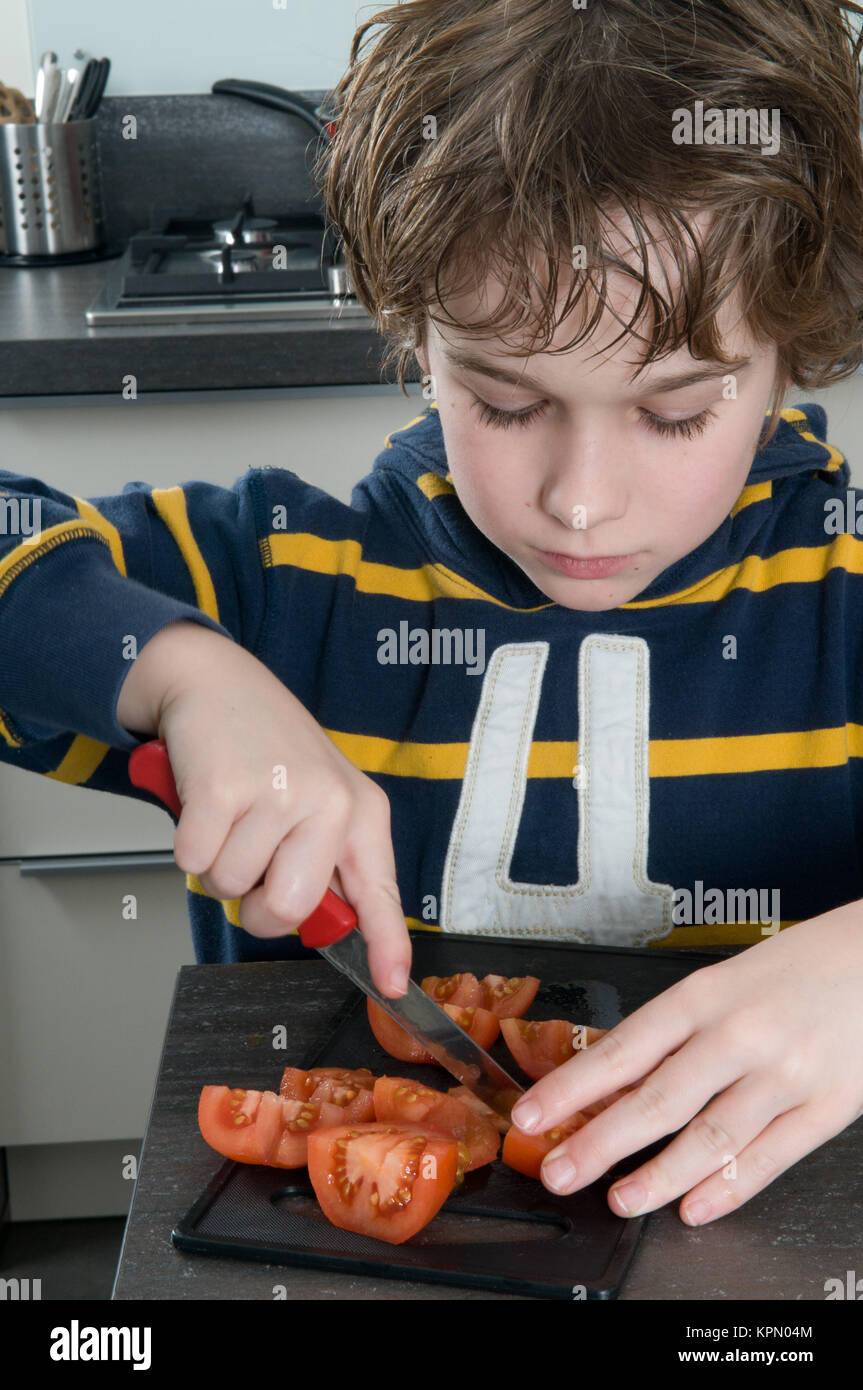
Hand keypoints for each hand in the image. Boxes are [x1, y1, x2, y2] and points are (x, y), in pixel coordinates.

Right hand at [123, 624, 411, 997]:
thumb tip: (325, 926)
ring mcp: (277, 793)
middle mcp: (329, 802)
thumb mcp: (320, 795)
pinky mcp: (223, 789)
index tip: (394, 986)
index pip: (379, 892)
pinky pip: (193, 862)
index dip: (387, 945)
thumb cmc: (268, 748)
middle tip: (250, 859)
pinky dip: (187, 840)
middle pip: (286, 909)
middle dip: (254, 903)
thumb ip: (327, 858)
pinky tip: (204, 801)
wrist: (216, 680)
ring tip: (230, 812)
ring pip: (229, 888)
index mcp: (360, 811)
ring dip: (217, 861)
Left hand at [509, 903, 862, 1223]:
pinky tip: (694, 1206)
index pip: (624, 1049)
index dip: (573, 1088)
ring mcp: (785, 1073)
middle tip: (559, 1171)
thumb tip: (612, 1079)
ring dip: (658, 1176)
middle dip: (600, 1142)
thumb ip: (675, 1029)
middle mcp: (740, 1034)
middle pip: (657, 1099)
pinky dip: (727, 1187)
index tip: (533, 1113)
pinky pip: (770, 1156)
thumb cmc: (797, 965)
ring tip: (620, 1199)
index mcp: (705, 995)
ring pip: (710, 1136)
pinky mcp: (828, 1105)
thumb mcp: (724, 981)